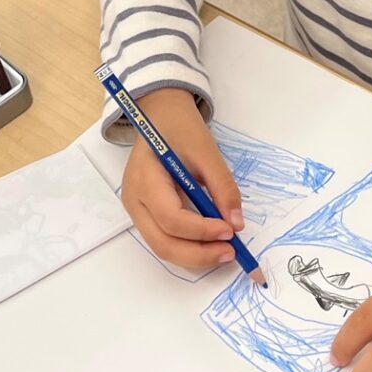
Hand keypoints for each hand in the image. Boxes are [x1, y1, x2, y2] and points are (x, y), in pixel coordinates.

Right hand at [119, 89, 245, 269]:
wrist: (161, 116)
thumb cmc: (181, 128)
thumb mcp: (207, 152)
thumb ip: (223, 188)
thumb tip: (236, 223)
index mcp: (144, 178)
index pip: (171, 218)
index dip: (201, 230)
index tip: (230, 231)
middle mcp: (134, 199)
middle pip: (162, 242)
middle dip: (198, 254)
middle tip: (230, 251)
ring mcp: (136, 209)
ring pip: (162, 246)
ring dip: (194, 255)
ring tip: (223, 250)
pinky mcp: (144, 213)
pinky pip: (164, 239)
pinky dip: (188, 246)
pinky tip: (209, 242)